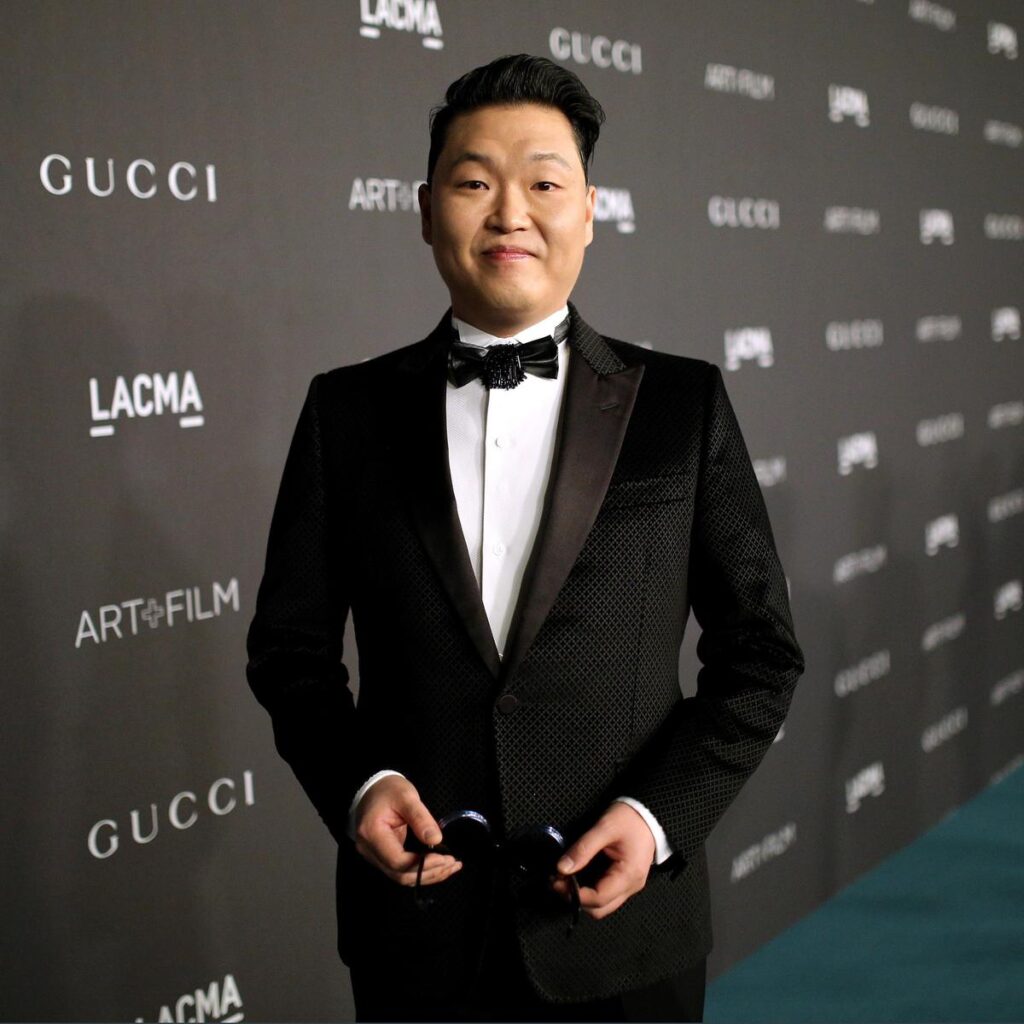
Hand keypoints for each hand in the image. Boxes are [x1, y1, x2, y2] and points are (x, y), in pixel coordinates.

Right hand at [352, 775, 461, 886]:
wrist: (373, 788)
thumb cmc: (389, 790)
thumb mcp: (406, 797)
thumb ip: (420, 818)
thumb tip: (436, 840)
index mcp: (372, 834)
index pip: (397, 861)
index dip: (423, 864)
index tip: (444, 857)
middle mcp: (369, 850)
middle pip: (400, 874)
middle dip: (429, 872)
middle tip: (452, 863)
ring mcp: (374, 856)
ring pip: (402, 877)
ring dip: (428, 875)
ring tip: (451, 866)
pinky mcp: (382, 857)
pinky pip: (402, 871)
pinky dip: (421, 871)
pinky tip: (439, 867)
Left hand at [549, 801, 654, 919]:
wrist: (649, 812)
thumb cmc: (629, 818)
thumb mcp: (604, 828)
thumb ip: (583, 849)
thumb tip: (561, 868)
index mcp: (628, 876)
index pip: (598, 899)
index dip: (575, 895)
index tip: (556, 881)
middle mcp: (631, 886)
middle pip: (600, 908)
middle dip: (577, 899)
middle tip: (558, 880)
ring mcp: (629, 885)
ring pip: (603, 904)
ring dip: (582, 896)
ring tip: (565, 878)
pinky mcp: (625, 880)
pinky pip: (606, 893)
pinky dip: (590, 889)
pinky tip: (578, 875)